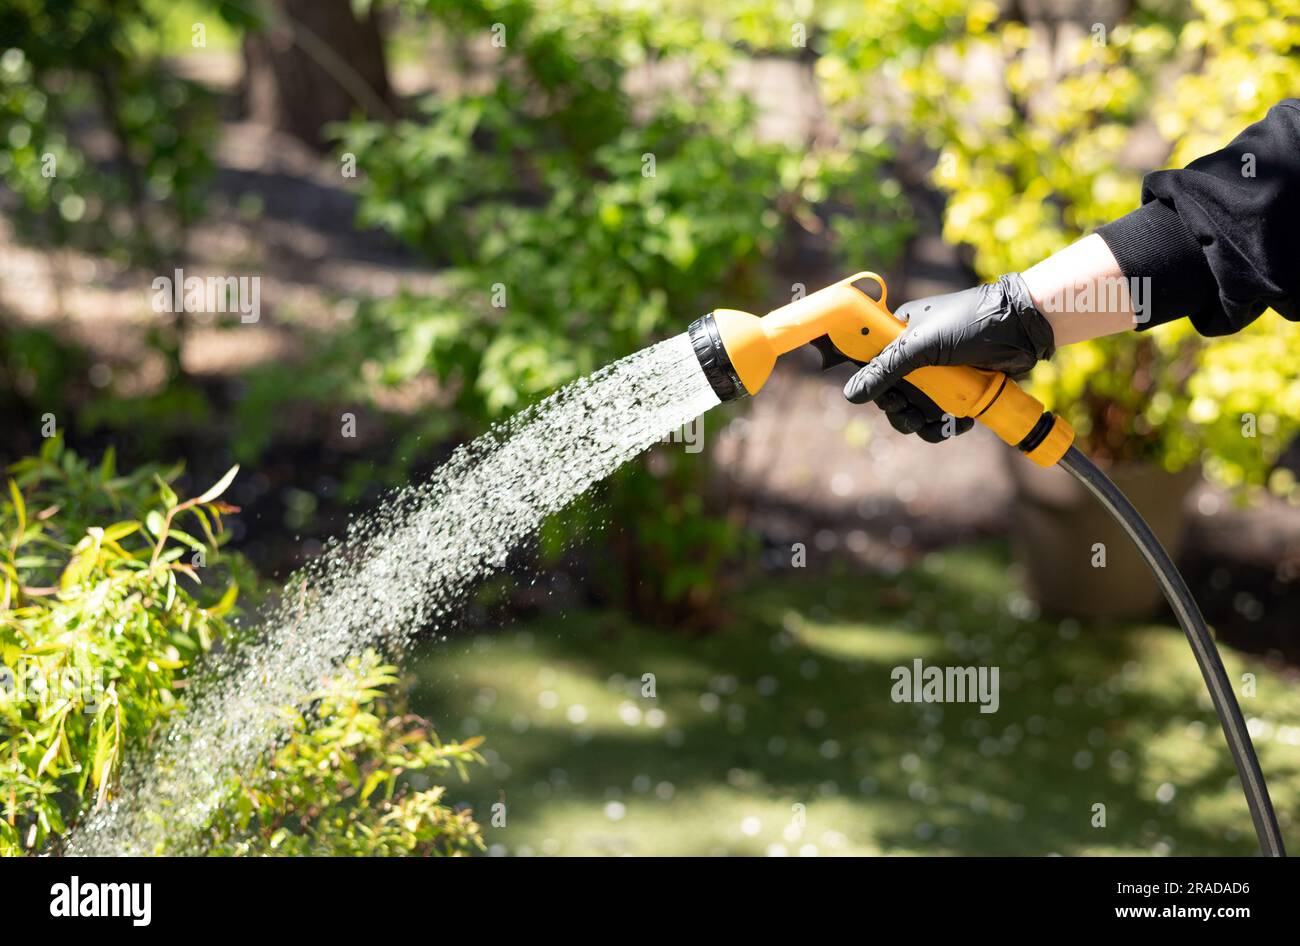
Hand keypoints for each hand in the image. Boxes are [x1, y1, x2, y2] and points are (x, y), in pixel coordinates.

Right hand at [843, 273, 1055, 438]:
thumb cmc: (973, 323)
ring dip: (922, 424)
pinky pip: (940, 414)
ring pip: (916, 408)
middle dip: (901, 411)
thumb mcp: (924, 344)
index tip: (889, 399)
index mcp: (900, 333)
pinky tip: (960, 424)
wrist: (1025, 327)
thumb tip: (851, 394)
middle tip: (913, 418)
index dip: (875, 386)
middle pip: (892, 393)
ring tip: (937, 426)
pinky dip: (945, 425)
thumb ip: (886, 368)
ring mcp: (937, 372)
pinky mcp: (958, 387)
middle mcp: (915, 353)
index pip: (872, 364)